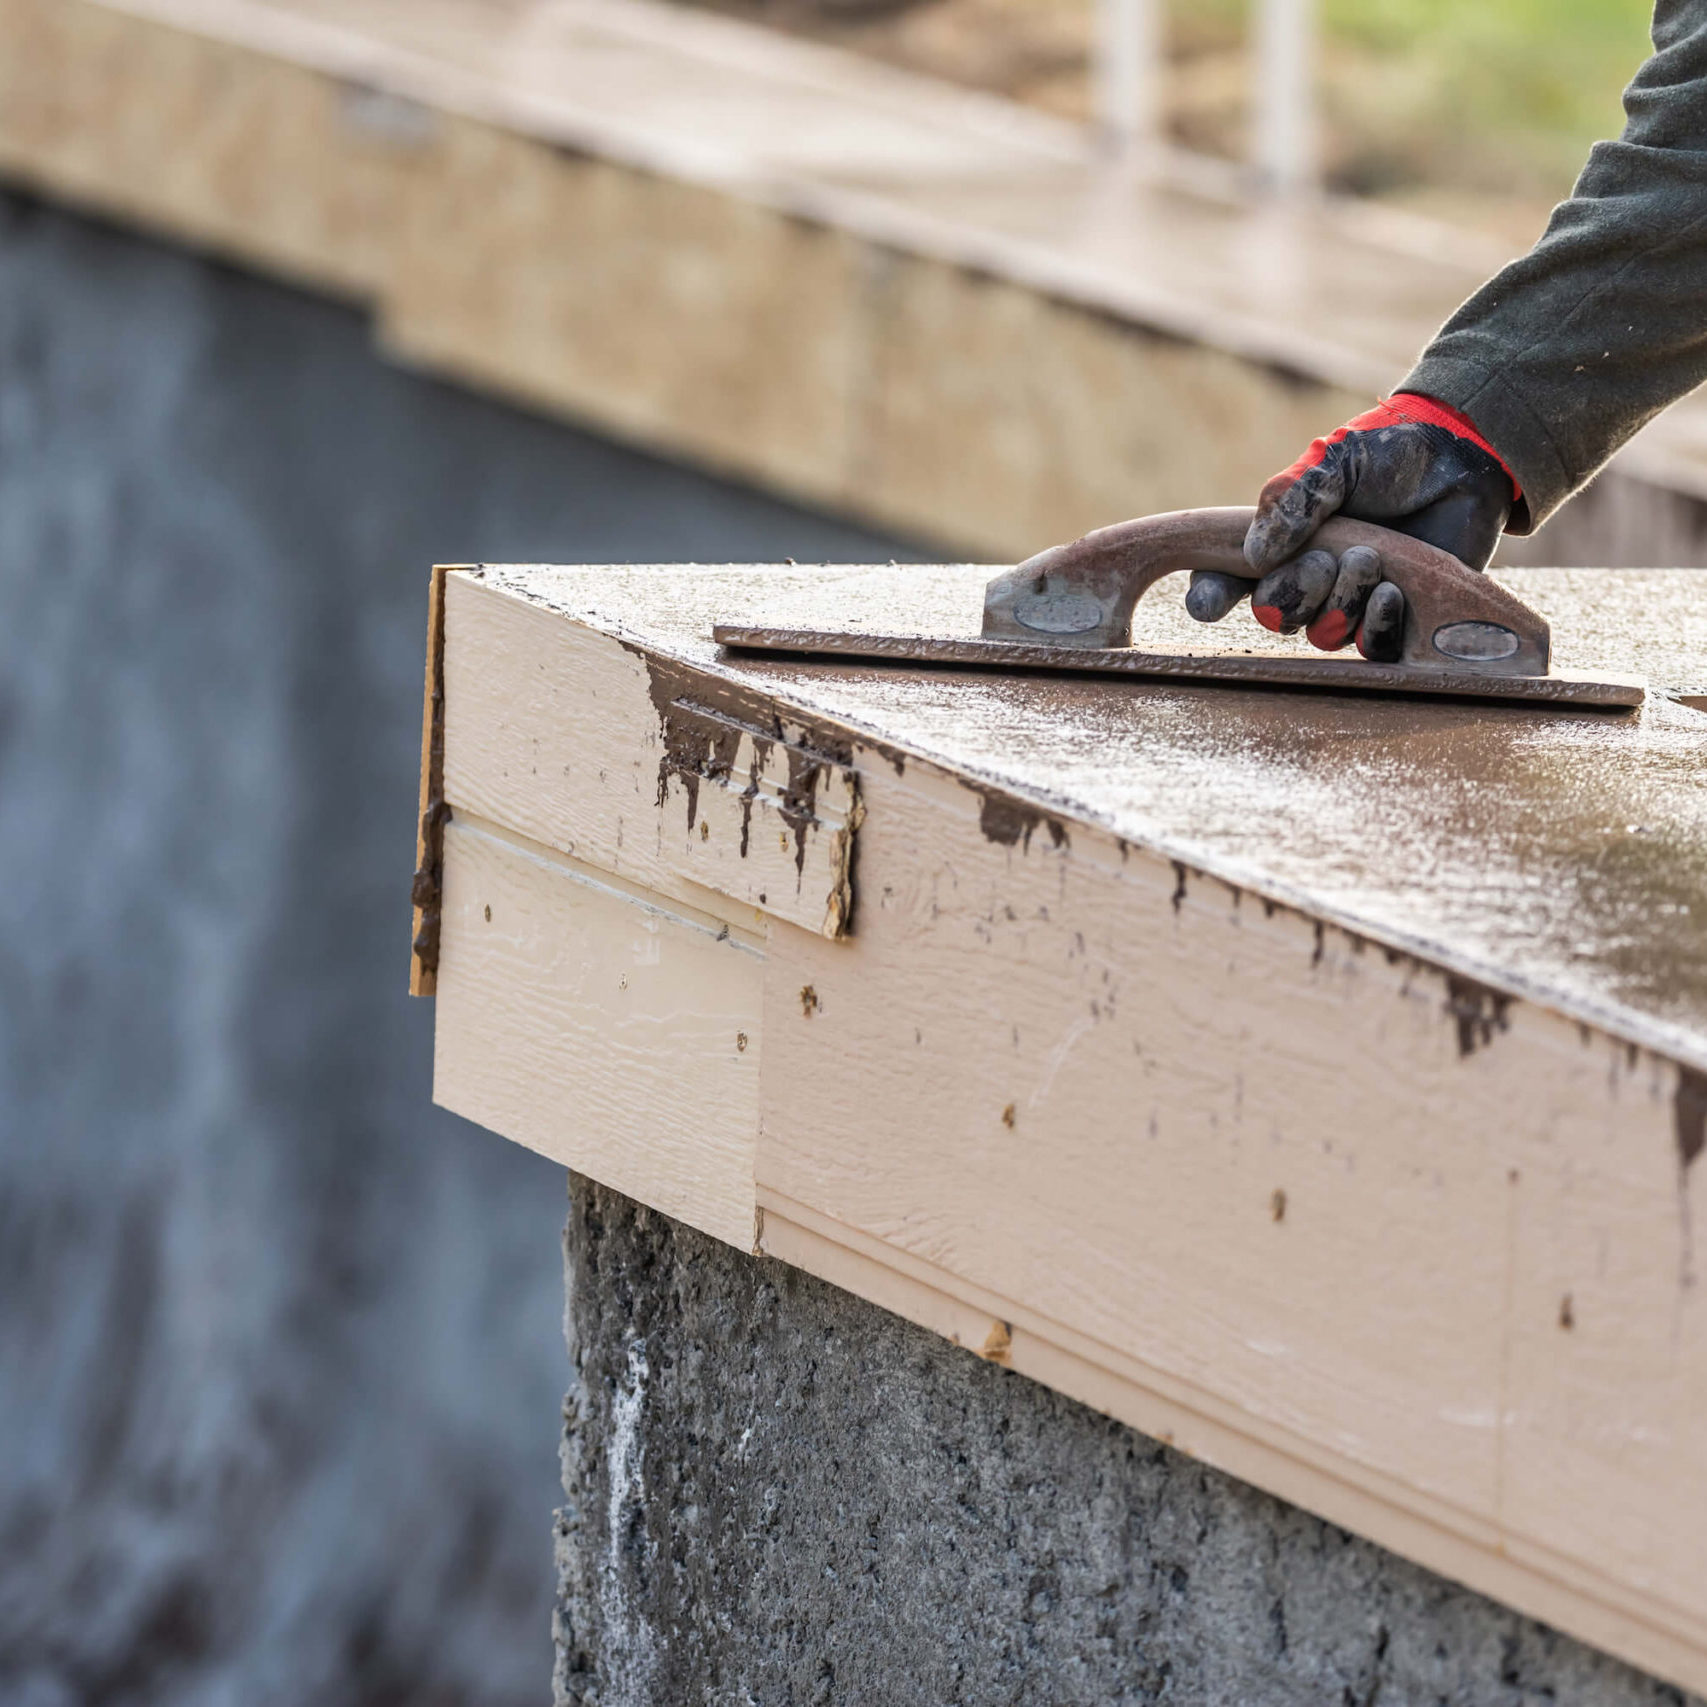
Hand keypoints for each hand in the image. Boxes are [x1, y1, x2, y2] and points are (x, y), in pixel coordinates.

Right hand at [1186, 393, 1519, 659]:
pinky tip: (1390, 591)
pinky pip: (1369, 648)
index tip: (1209, 603)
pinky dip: (1374, 624)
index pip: (1224, 580)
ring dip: (1339, 602)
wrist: (1464, 459)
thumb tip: (1254, 554)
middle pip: (1272, 615)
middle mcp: (1306, 579)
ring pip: (1320, 634)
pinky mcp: (1394, 619)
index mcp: (1278, 543)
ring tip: (1369, 560)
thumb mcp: (1334, 460)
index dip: (1209, 597)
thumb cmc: (1389, 455)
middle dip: (1293, 592)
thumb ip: (1292, 498)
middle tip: (1323, 559)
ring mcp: (1349, 603)